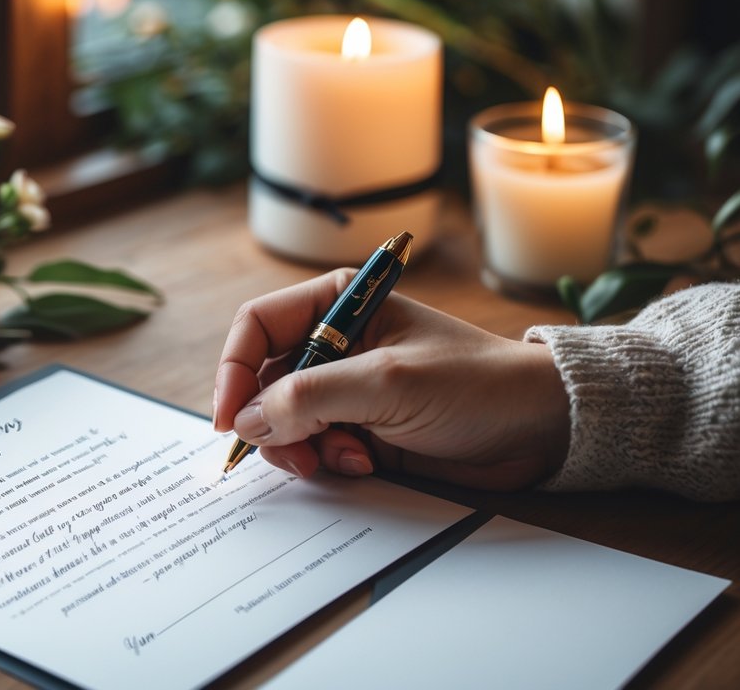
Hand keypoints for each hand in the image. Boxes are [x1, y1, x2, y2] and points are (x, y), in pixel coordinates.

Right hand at [212, 269, 570, 490]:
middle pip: (261, 380)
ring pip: (281, 420)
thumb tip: (246, 421)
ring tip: (343, 458)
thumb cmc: (473, 384)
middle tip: (294, 453)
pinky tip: (363, 462)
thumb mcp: (385, 383)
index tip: (230, 418)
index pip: (256, 327)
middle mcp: (333, 344)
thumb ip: (309, 397)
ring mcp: (344, 389)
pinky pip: (311, 447)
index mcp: (338, 305)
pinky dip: (324, 461)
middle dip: (270, 419)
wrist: (538, 430)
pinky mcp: (357, 428)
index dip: (234, 370)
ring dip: (299, 446)